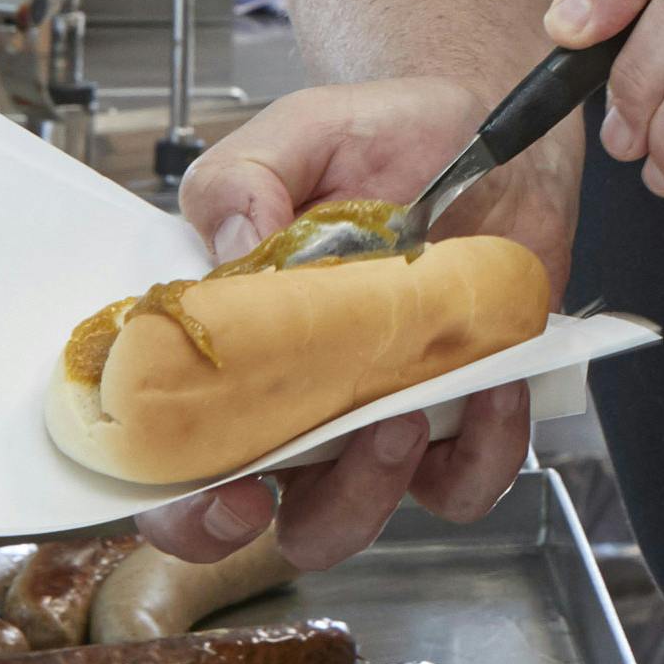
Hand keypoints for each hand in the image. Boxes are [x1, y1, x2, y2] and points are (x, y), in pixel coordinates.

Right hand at [135, 78, 551, 572]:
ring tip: (400, 412)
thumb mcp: (300, 135)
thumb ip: (243, 178)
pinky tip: (492, 385)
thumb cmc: (378, 142)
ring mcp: (377, 419)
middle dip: (255, 532)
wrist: (484, 130)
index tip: (214, 495)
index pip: (171, 464)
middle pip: (260, 520)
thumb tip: (232, 245)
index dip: (177, 507)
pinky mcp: (461, 414)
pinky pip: (469, 474)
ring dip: (373, 486)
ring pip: (359, 514)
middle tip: (278, 486)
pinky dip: (484, 449)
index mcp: (227, 354)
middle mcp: (295, 407)